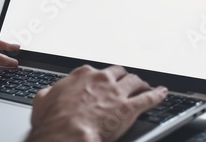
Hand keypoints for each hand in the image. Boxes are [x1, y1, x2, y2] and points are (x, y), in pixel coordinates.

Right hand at [28, 65, 166, 141]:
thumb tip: (48, 92)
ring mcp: (117, 92)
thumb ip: (49, 93)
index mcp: (82, 75)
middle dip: (122, 77)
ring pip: (135, 82)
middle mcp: (101, 79)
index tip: (100, 82)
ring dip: (141, 83)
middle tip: (126, 81)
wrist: (68, 134)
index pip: (95, 71)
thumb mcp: (42, 101)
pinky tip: (162, 93)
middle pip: (118, 72)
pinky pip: (149, 98)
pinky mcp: (129, 107)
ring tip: (145, 85)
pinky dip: (157, 95)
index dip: (99, 78)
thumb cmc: (55, 120)